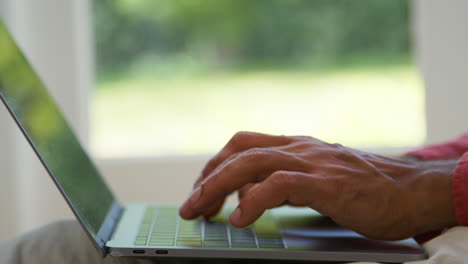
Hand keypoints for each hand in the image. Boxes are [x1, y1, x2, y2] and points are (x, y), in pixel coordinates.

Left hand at [179, 132, 457, 239]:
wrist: (411, 190)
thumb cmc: (365, 189)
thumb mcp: (318, 179)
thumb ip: (287, 182)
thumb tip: (250, 198)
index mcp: (296, 146)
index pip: (243, 144)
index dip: (216, 165)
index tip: (201, 190)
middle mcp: (299, 148)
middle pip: (239, 151)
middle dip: (208, 178)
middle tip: (190, 205)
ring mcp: (312, 163)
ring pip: (252, 162)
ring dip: (218, 186)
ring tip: (201, 211)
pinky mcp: (326, 183)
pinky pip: (279, 184)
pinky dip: (254, 199)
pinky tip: (240, 219)